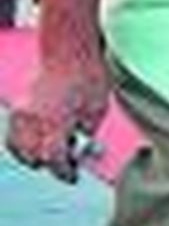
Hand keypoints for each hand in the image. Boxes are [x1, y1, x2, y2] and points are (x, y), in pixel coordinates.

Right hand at [5, 52, 110, 183]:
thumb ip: (88, 133)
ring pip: (19, 147)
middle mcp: (36, 119)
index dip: (63, 172)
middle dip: (50, 164)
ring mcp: (24, 112)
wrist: (69, 50)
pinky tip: (35, 143)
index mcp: (57, 122)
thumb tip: (84, 149)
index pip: (54, 159)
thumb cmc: (88, 76)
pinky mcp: (20, 106)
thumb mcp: (98, 108)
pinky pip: (13, 134)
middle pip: (34, 156)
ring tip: (50, 154)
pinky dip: (21, 143)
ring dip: (33, 155)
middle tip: (65, 164)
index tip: (72, 176)